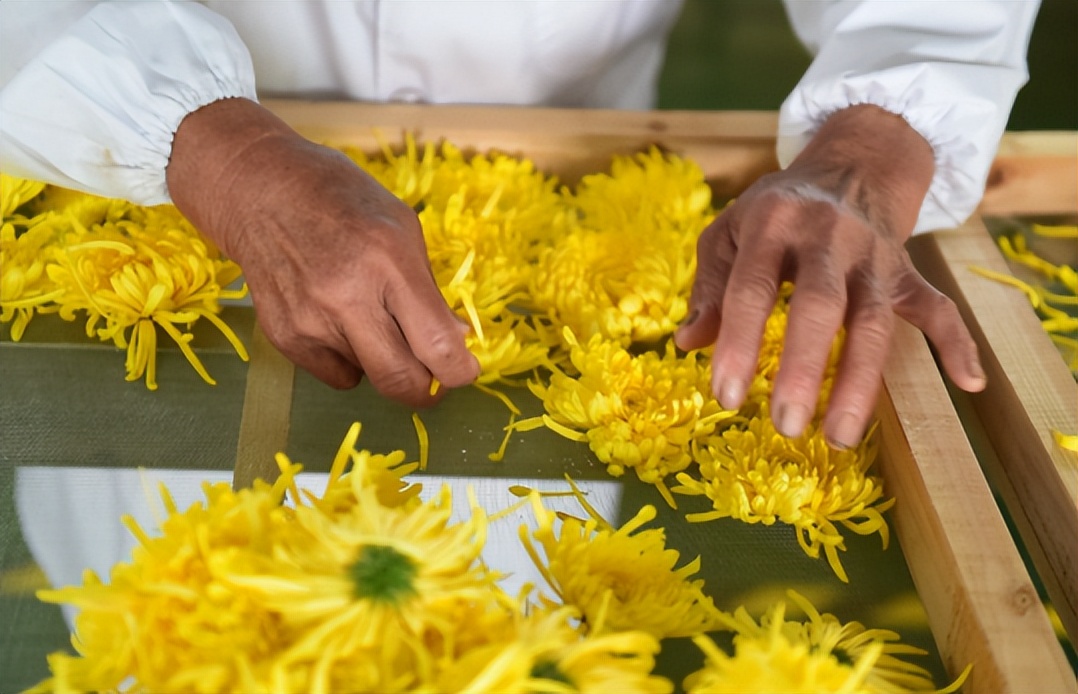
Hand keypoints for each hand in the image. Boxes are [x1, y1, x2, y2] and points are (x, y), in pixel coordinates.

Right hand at [166, 98, 479, 406]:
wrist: (261, 191)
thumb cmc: (343, 201)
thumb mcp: (403, 228)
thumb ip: (428, 291)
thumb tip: (455, 346)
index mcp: (389, 262)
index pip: (437, 346)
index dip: (461, 371)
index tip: (465, 370)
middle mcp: (348, 297)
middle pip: (402, 382)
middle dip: (428, 392)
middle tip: (436, 379)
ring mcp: (311, 321)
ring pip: (371, 376)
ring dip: (385, 360)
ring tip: (370, 314)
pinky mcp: (286, 337)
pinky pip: (338, 374)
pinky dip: (350, 359)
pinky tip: (337, 319)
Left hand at [676, 105, 984, 448]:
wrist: (851, 163)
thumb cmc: (777, 209)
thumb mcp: (729, 230)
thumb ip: (710, 285)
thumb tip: (687, 343)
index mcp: (772, 223)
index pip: (751, 288)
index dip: (737, 343)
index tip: (724, 397)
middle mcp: (827, 238)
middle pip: (821, 306)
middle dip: (805, 368)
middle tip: (786, 425)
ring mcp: (873, 257)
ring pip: (874, 321)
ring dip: (861, 381)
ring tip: (838, 437)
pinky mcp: (906, 272)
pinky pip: (939, 307)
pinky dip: (957, 343)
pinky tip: (969, 382)